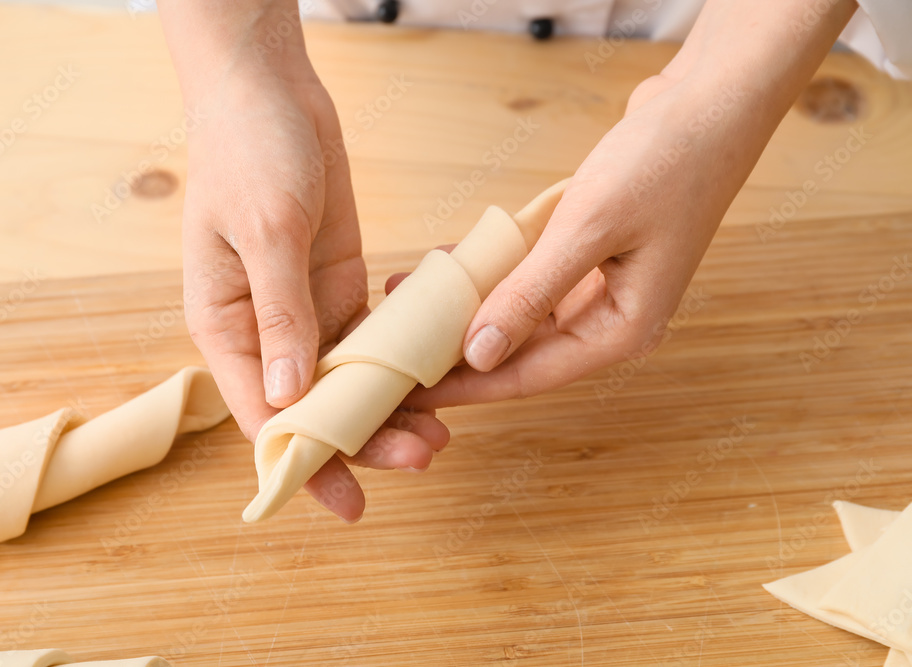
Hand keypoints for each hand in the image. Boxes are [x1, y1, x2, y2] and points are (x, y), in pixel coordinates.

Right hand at [172, 49, 447, 521]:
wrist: (271, 91)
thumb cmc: (248, 151)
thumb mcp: (266, 230)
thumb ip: (280, 314)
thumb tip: (290, 396)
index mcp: (225, 325)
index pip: (263, 415)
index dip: (304, 463)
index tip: (346, 501)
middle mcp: (264, 329)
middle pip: (314, 405)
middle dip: (364, 439)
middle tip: (421, 458)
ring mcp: (306, 308)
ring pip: (349, 379)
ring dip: (389, 408)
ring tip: (439, 434)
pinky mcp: (339, 283)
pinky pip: (371, 337)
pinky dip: (400, 361)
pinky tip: (436, 380)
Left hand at [399, 75, 729, 407]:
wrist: (711, 102)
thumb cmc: (666, 163)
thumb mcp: (588, 230)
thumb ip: (531, 294)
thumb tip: (480, 353)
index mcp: (623, 330)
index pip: (528, 375)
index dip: (467, 384)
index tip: (413, 391)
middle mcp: (612, 319)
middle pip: (521, 351)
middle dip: (459, 348)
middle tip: (401, 351)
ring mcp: (602, 288)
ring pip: (520, 313)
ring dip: (469, 306)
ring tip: (409, 301)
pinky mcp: (591, 256)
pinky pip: (529, 276)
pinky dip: (492, 271)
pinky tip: (449, 264)